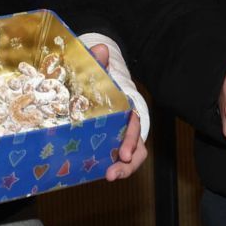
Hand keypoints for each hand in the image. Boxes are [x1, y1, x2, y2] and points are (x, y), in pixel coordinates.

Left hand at [90, 44, 147, 180]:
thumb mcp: (96, 72)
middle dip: (129, 162)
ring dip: (124, 169)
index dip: (132, 139)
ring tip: (110, 177)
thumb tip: (101, 49)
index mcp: (126, 109)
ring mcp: (118, 138)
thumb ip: (98, 62)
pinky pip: (113, 159)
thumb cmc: (96, 82)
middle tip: (114, 172)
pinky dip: (111, 167)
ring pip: (130, 157)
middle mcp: (126, 126)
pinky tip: (98, 174)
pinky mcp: (107, 146)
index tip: (123, 153)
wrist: (88, 90)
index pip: (134, 125)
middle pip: (137, 146)